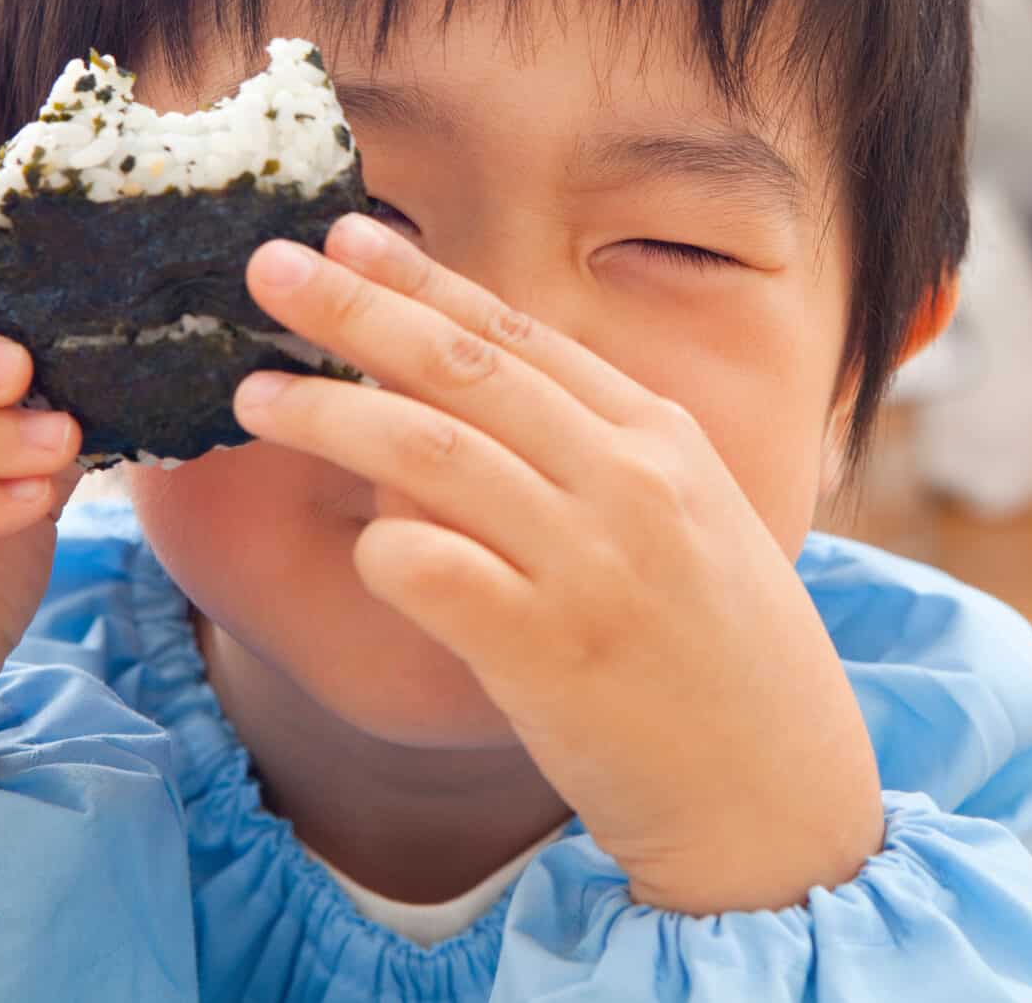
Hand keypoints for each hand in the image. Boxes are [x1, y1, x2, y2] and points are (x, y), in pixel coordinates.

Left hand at [233, 216, 882, 913]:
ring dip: (331, 413)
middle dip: (355, 308)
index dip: (423, 280)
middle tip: (267, 268)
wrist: (777, 797)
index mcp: (664, 440)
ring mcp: (592, 564)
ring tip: (254, 394)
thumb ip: (603, 461)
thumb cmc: (725, 662)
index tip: (349, 235)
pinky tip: (356, 543)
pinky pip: (432, 571)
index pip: (519, 335)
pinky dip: (382, 545)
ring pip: (431, 451)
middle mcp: (630, 483)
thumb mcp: (696, 527)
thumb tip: (482, 406)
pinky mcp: (550, 652)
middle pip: (464, 369)